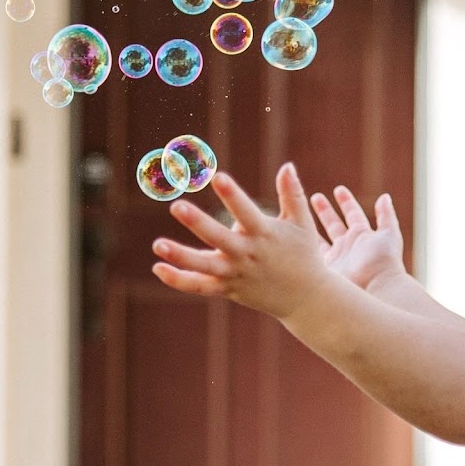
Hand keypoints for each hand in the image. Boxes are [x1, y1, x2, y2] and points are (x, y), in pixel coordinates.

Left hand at [152, 163, 341, 320]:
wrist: (307, 299)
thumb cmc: (305, 255)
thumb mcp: (303, 223)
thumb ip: (292, 194)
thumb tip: (287, 165)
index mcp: (265, 235)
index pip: (247, 212)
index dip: (232, 195)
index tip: (218, 177)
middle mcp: (248, 254)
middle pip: (219, 239)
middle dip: (198, 223)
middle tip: (176, 206)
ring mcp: (236, 274)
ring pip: (205, 266)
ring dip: (181, 257)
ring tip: (157, 245)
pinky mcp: (228, 289)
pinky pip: (200, 286)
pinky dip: (179, 280)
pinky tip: (158, 267)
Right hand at [306, 182, 404, 291]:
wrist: (375, 289)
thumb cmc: (384, 262)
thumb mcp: (389, 234)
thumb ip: (387, 215)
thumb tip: (384, 196)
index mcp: (362, 235)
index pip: (352, 214)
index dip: (346, 201)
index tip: (338, 189)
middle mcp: (347, 246)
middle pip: (334, 224)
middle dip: (325, 211)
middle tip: (314, 197)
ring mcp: (335, 258)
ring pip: (319, 237)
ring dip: (311, 225)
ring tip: (299, 210)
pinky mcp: (324, 269)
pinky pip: (311, 253)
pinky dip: (303, 243)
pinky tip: (292, 234)